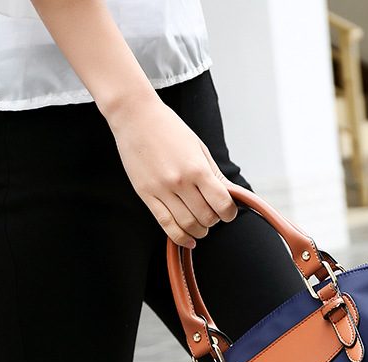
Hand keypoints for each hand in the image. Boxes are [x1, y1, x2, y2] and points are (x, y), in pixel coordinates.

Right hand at [108, 94, 237, 246]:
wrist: (135, 116)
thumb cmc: (169, 129)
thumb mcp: (199, 148)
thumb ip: (216, 175)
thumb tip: (233, 196)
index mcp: (196, 168)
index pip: (222, 204)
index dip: (229, 213)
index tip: (228, 211)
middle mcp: (180, 182)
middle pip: (206, 218)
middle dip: (214, 221)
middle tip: (213, 215)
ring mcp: (161, 190)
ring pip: (188, 225)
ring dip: (200, 231)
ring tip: (201, 225)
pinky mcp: (146, 195)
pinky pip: (166, 225)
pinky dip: (181, 237)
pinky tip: (189, 239)